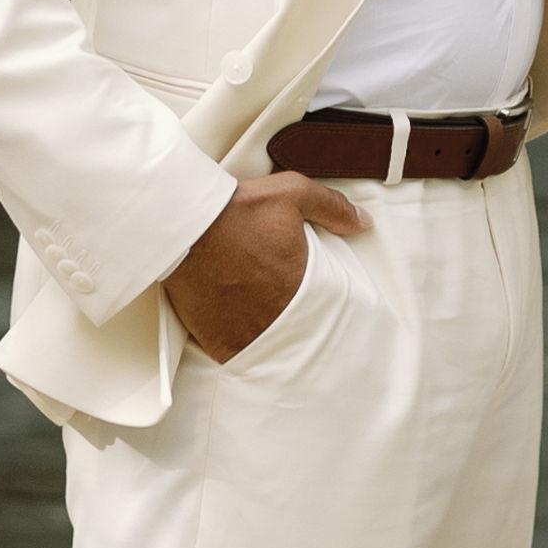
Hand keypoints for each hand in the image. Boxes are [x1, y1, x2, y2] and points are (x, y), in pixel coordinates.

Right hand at [162, 173, 365, 360]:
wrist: (182, 224)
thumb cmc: (238, 209)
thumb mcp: (293, 194)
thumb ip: (333, 208)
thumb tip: (365, 224)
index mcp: (299, 285)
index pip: (322, 304)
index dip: (314, 297)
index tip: (301, 288)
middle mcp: (275, 316)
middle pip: (294, 326)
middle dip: (290, 316)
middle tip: (279, 304)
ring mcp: (244, 332)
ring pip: (266, 343)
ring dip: (266, 333)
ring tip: (259, 318)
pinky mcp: (215, 340)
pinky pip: (233, 353)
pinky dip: (237, 343)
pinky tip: (235, 328)